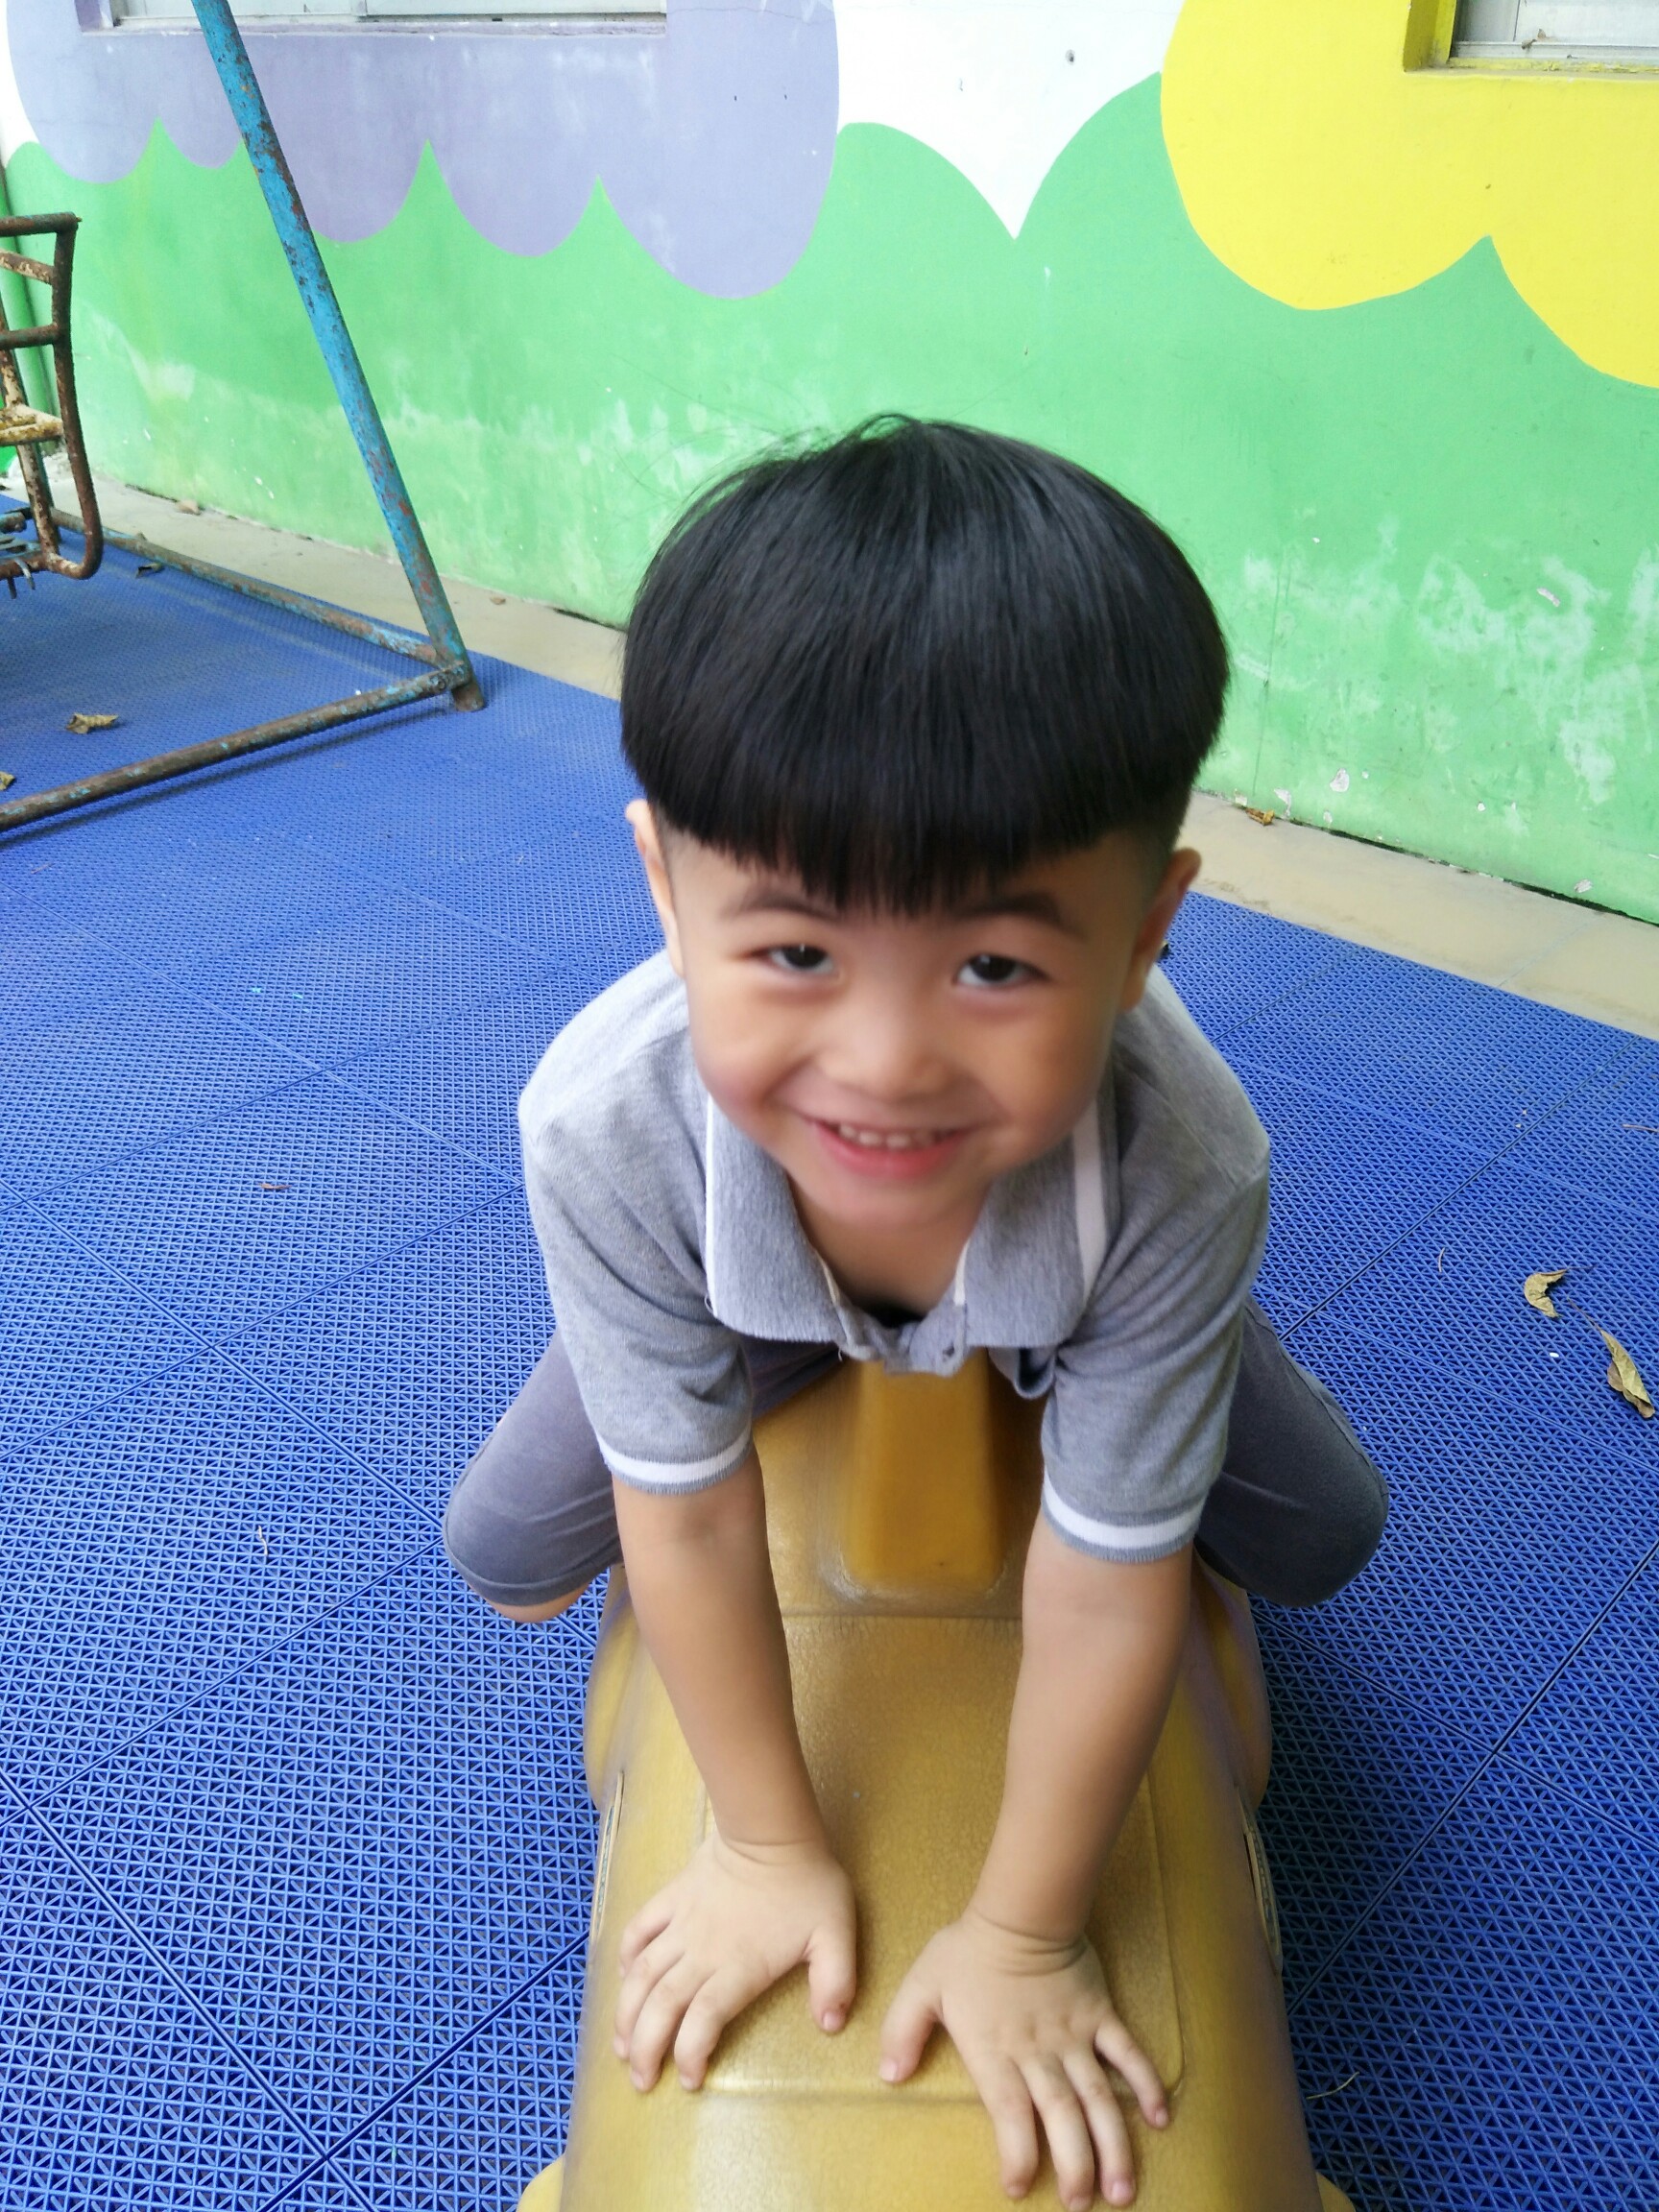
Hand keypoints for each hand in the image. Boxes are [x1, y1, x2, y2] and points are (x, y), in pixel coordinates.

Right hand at [614, 1830, 856, 2091]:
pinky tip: (624, 1977)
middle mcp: (701, 1953)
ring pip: (642, 1975)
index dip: (689, 2055)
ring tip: (620, 2046)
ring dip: (626, 2012)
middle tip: (640, 2080)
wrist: (771, 1829)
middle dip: (645, 2048)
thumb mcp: (835, 1935)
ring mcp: (682, 1924)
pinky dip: (626, 1954)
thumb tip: (830, 2025)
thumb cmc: (807, 1884)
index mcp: (738, 1968)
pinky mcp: (672, 1898)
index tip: (689, 2082)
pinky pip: (640, 1928)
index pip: (702, 2022)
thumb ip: (836, 1982)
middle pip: (661, 2006)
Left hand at [879, 1909, 1167, 2208]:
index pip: (1009, 2111)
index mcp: (995, 2051)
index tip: (1017, 2185)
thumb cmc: (968, 1951)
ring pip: (1099, 2096)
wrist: (1021, 1910)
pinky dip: (1145, 2084)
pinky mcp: (1100, 2017)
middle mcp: (1039, 2052)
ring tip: (1123, 2189)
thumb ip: (902, 2030)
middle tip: (1082, 2204)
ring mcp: (1075, 2036)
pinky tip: (1161, 2118)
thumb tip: (889, 2074)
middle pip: (1061, 2115)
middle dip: (1075, 2164)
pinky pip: (1128, 2054)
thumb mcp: (922, 1987)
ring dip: (1113, 2143)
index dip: (1017, 2152)